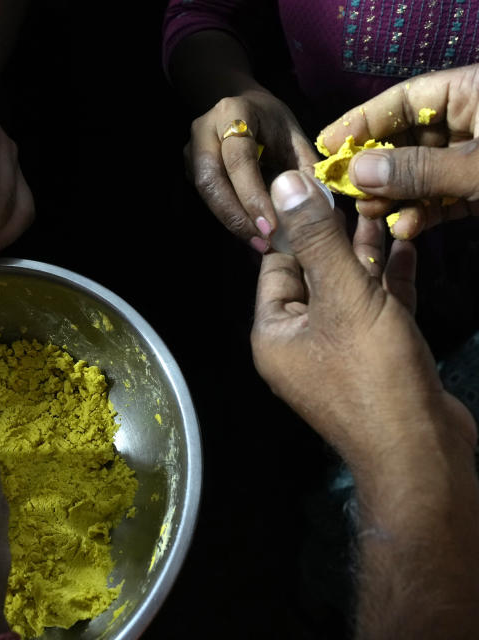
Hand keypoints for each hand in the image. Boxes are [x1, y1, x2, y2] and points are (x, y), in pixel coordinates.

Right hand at [186, 88, 319, 251]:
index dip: (253, 194)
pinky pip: (206, 198)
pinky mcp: (189, 169)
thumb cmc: (271, 122)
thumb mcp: (293, 135)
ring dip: (231, 221)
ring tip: (257, 243)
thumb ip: (303, 166)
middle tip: (262, 242)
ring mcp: (191, 151)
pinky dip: (228, 218)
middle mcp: (204, 130)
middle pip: (211, 180)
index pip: (239, 158)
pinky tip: (249, 233)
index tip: (272, 226)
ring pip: (205, 193)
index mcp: (233, 112)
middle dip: (236, 215)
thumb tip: (316, 204)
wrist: (239, 106)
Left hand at [250, 170, 475, 468]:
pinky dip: (390, 282)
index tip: (316, 186)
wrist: (421, 452)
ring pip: (349, 292)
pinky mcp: (375, 360)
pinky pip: (377, 311)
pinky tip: (405, 247)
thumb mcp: (343, 297)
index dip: (296, 228)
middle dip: (336, 237)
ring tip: (384, 210)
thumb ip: (317, 240)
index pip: (276, 267)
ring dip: (366, 255)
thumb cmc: (373, 373)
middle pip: (314, 277)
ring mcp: (338, 354)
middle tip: (357, 191)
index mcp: (274, 333)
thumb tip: (285, 185)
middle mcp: (299, 343)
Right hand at [316, 63, 478, 238]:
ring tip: (373, 214)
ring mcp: (474, 157)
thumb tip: (356, 171)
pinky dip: (423, 214)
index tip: (326, 146)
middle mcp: (471, 120)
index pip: (406, 99)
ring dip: (395, 197)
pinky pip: (443, 198)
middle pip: (408, 139)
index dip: (363, 121)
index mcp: (474, 91)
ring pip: (421, 173)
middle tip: (345, 190)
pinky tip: (406, 228)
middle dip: (377, 170)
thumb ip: (419, 169)